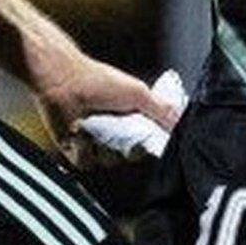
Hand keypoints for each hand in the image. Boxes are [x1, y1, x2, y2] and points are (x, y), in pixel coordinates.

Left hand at [35, 55, 181, 168]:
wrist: (63, 82)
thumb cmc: (100, 81)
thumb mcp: (138, 93)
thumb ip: (162, 110)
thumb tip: (181, 122)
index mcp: (132, 117)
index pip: (149, 142)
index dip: (149, 143)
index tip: (145, 136)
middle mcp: (116, 131)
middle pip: (131, 155)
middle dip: (126, 145)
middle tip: (119, 129)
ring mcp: (96, 141)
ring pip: (110, 161)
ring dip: (104, 146)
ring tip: (95, 125)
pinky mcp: (77, 149)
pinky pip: (88, 163)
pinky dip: (84, 149)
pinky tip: (80, 131)